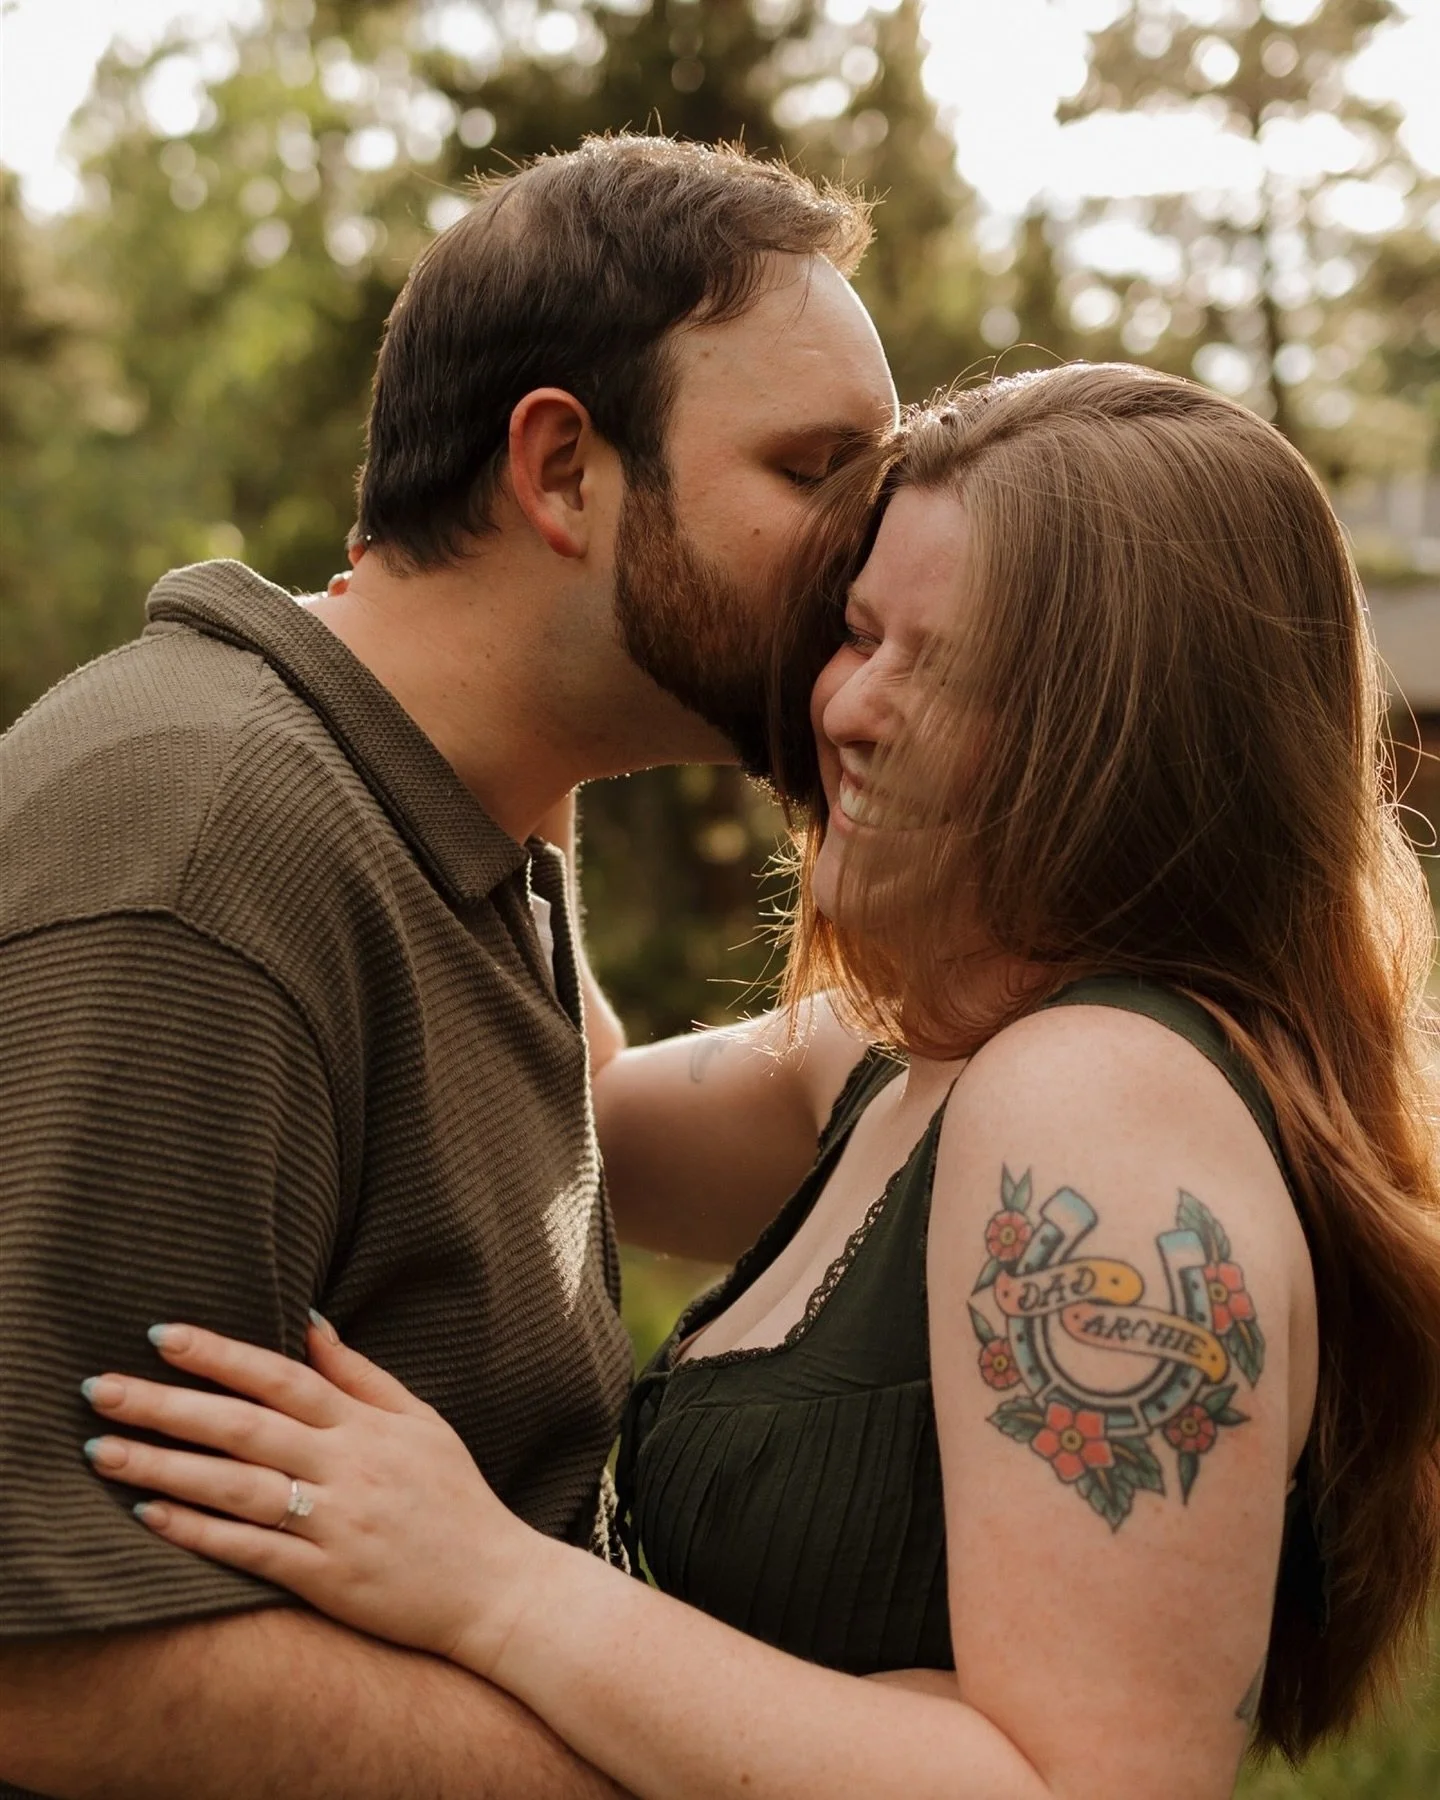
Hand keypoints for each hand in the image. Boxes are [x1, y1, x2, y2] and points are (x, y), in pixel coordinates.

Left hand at [80, 1319, 537, 1671]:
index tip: (160, 1335)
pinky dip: (199, 1533)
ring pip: (236, 1487)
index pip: (281, 1376)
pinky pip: (252, 1551)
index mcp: (366, 1425)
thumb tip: (309, 1320)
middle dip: (167, 1404)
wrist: (496, 1588)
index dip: (220, 1354)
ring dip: (164, 1467)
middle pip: (244, 1427)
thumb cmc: (455, 1498)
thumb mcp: (421, 1421)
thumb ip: (361, 1374)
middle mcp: (347, 1467)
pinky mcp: (328, 1579)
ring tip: (103, 1450)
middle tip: (100, 1388)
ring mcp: (336, 1524)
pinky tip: (149, 1516)